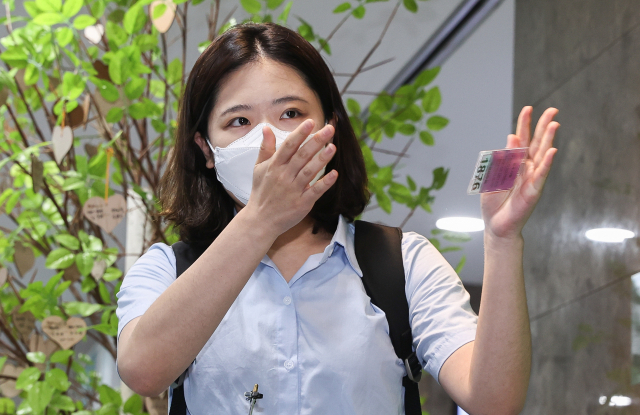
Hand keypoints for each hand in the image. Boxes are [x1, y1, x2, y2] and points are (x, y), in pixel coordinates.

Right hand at [245, 119, 337, 235]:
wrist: (261, 220)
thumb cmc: (261, 193)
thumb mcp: (258, 168)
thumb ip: (266, 148)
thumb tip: (267, 128)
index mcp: (274, 166)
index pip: (288, 146)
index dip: (300, 133)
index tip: (310, 122)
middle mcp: (284, 176)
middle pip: (302, 155)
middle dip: (316, 141)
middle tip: (329, 129)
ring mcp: (293, 190)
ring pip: (309, 171)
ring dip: (322, 159)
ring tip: (333, 147)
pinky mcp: (302, 203)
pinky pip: (315, 191)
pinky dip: (325, 183)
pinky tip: (334, 174)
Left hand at [481, 106, 558, 238]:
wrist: (496, 225)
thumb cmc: (494, 202)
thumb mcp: (494, 176)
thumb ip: (504, 158)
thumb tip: (512, 137)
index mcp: (514, 162)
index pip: (521, 139)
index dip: (524, 124)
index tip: (528, 109)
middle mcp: (526, 167)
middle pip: (537, 143)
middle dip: (544, 126)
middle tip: (553, 110)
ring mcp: (532, 177)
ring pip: (542, 155)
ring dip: (549, 139)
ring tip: (555, 124)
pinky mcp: (534, 190)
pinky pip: (541, 174)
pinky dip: (547, 163)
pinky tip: (553, 150)